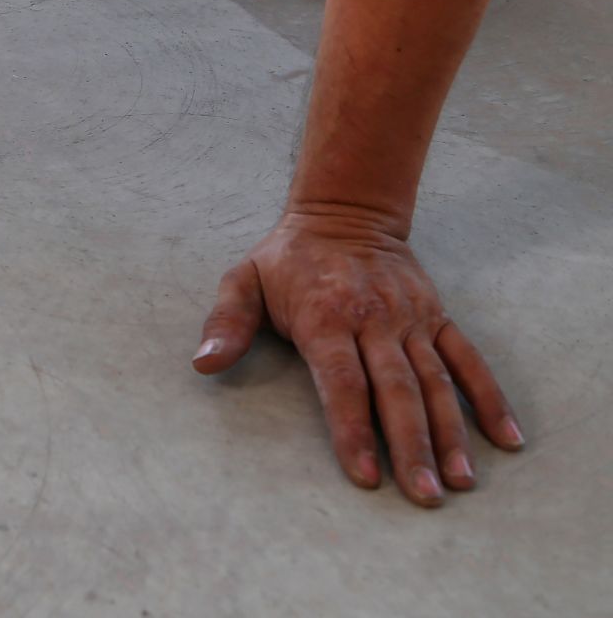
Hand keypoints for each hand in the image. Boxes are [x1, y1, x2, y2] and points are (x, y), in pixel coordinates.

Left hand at [194, 208, 524, 505]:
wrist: (345, 213)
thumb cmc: (287, 259)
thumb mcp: (243, 280)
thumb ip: (225, 323)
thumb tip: (203, 363)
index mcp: (326, 317)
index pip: (343, 382)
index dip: (352, 429)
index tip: (365, 473)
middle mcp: (375, 321)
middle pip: (396, 391)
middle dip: (410, 446)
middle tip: (423, 495)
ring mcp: (412, 320)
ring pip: (437, 383)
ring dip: (451, 433)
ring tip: (460, 481)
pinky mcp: (438, 317)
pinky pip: (468, 361)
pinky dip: (489, 398)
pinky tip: (505, 439)